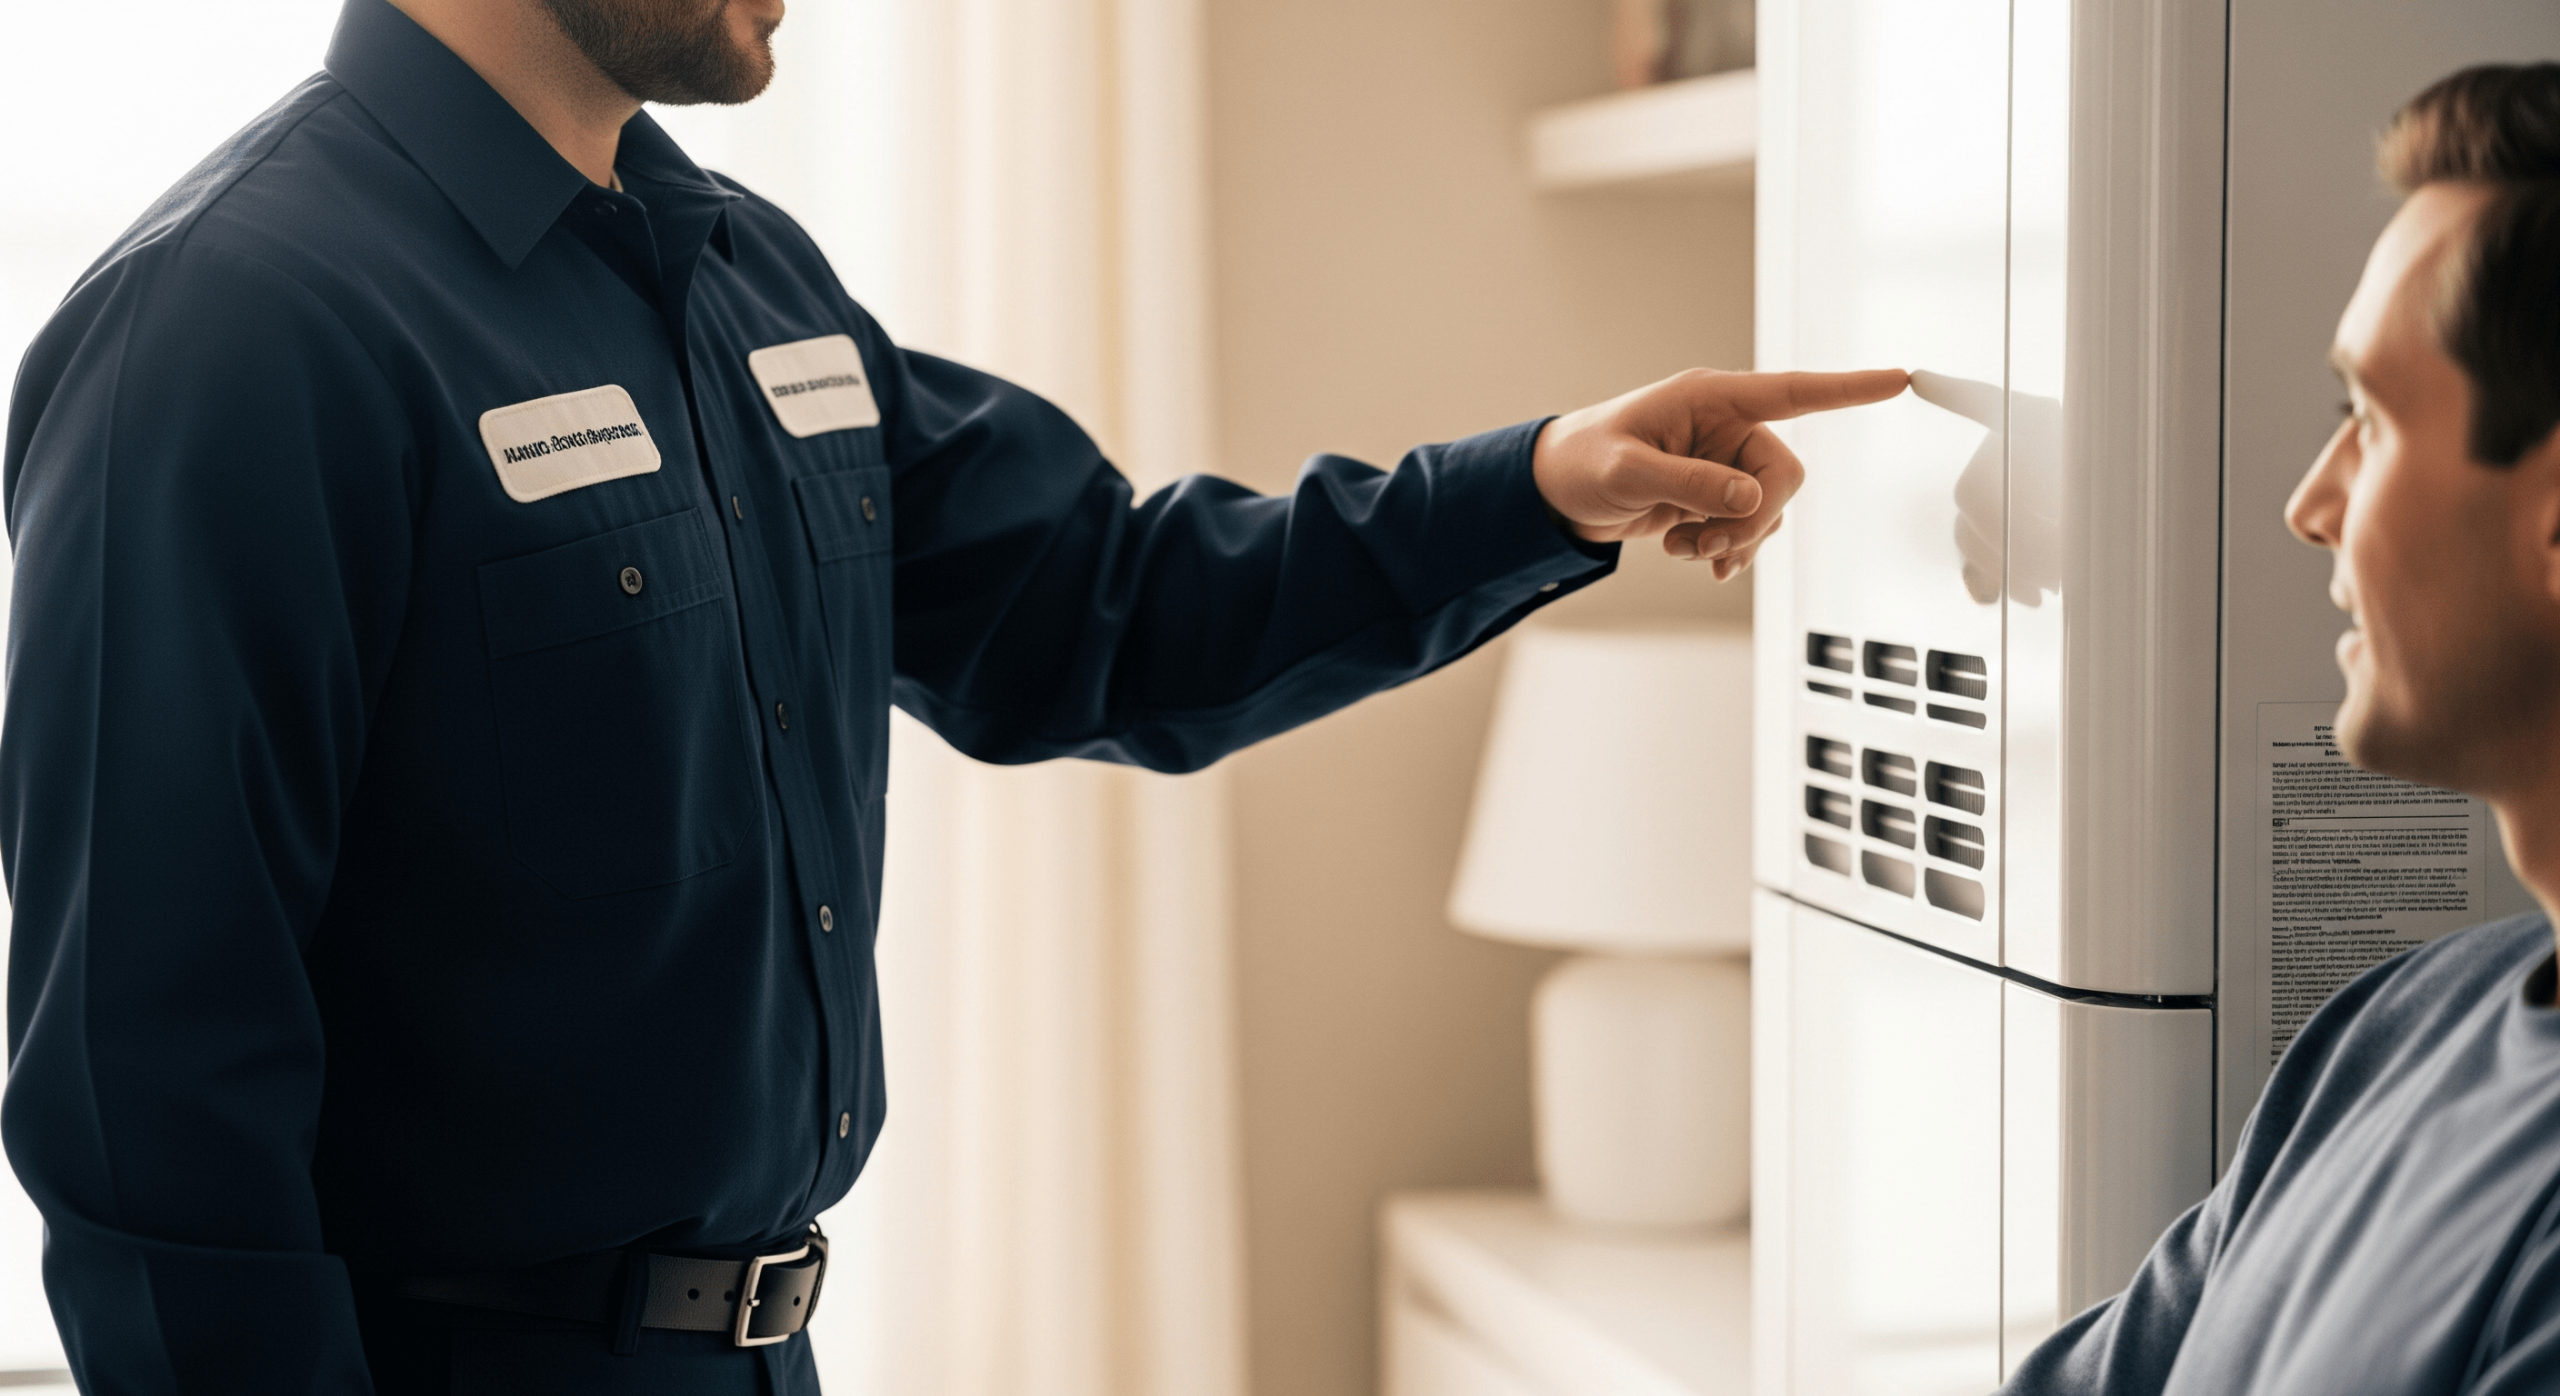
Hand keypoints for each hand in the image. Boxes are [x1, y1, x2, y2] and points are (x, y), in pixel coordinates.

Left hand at [1532, 367, 1910, 579]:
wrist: (1556, 493)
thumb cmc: (1582, 461)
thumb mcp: (1628, 472)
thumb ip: (1689, 483)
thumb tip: (1750, 498)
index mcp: (1712, 398)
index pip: (1794, 392)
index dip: (1848, 390)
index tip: (1901, 379)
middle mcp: (1728, 426)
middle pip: (1785, 476)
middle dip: (1752, 520)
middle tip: (1705, 546)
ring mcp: (1726, 462)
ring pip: (1769, 509)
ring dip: (1732, 539)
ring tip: (1682, 548)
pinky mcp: (1718, 494)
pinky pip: (1750, 527)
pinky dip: (1726, 549)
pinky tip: (1693, 557)